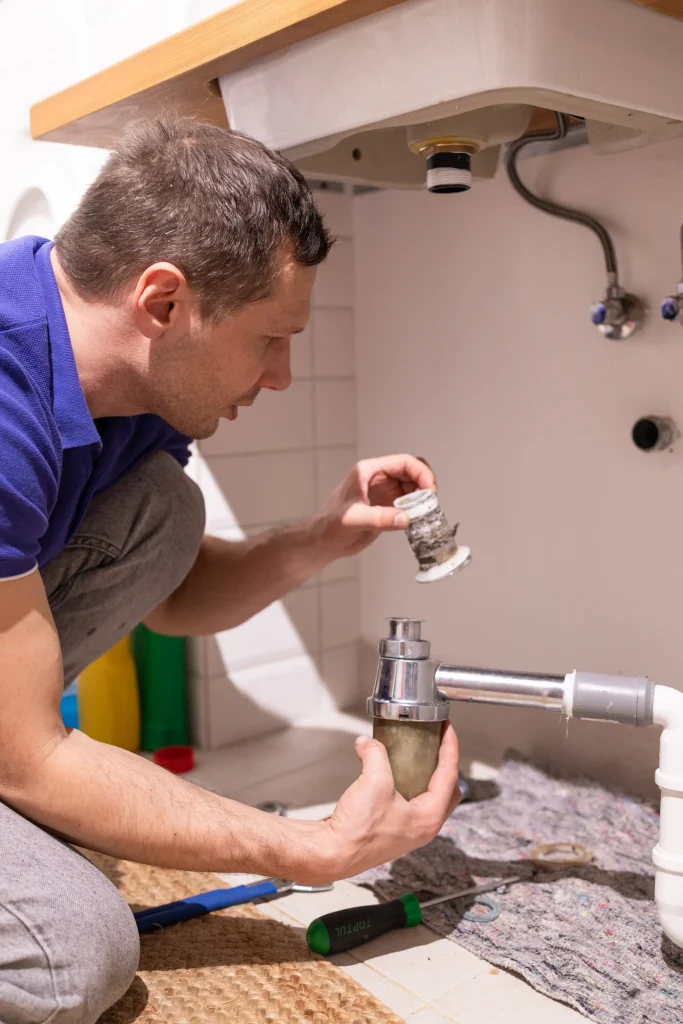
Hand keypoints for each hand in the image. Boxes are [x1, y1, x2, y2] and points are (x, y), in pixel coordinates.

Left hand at [310, 453, 435, 558]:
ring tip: (425, 514)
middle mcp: (378, 478)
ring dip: (422, 499)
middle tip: (430, 504)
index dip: (421, 473)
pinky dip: (417, 510)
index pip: (403, 462)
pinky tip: (418, 521)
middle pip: (412, 472)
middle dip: (425, 485)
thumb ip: (379, 518)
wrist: (322, 542)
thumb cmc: (329, 526)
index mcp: (368, 471)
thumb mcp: (354, 520)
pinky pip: (409, 503)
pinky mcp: (387, 507)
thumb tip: (406, 518)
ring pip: (413, 488)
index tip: (430, 491)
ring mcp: (383, 492)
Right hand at [310, 724, 459, 882]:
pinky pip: (406, 802)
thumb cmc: (357, 832)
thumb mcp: (374, 781)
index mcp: (428, 818)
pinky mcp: (389, 829)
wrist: (330, 853)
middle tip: (438, 744)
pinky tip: (389, 772)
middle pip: (446, 790)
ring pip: (427, 797)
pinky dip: (405, 784)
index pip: (449, 775)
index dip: (450, 747)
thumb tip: (368, 743)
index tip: (447, 729)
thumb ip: (376, 754)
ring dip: (425, 775)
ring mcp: (406, 830)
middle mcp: (421, 827)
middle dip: (445, 765)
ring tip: (417, 755)